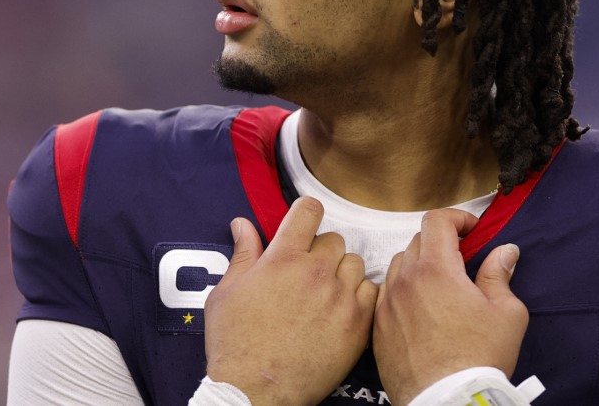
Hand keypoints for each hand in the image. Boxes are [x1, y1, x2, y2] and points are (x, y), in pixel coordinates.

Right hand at [204, 197, 377, 405]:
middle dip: (320, 251)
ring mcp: (341, 297)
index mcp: (284, 258)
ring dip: (341, 272)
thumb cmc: (235, 344)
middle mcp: (316, 272)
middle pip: (334, 239)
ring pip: (354, 263)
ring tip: (323, 294)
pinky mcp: (358, 323)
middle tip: (306, 274)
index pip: (309, 211)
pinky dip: (359, 295)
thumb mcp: (227, 292)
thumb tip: (243, 224)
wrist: (255, 392)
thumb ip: (243, 253)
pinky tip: (341, 309)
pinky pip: (371, 290)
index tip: (304, 225)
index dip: (306, 214)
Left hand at [372, 209, 528, 405]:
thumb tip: (504, 252)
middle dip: (442, 243)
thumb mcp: (507, 313)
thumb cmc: (479, 359)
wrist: (449, 402)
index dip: (457, 218)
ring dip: (420, 266)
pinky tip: (422, 310)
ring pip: (399, 266)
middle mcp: (406, 281)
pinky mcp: (378, 328)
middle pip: (418, 241)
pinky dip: (404, 292)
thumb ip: (500, 274)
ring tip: (441, 287)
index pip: (437, 220)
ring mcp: (387, 304)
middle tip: (463, 261)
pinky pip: (387, 295)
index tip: (472, 230)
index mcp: (437, 269)